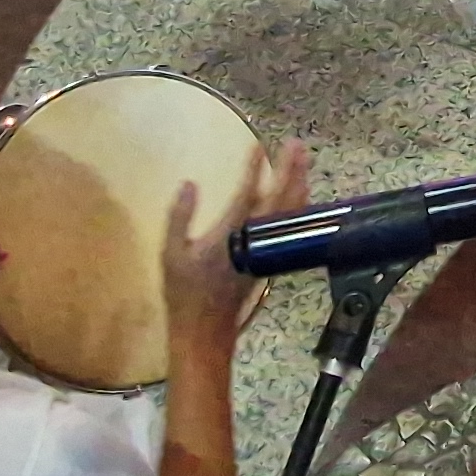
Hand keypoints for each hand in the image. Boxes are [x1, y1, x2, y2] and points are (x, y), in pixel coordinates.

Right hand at [167, 139, 306, 354]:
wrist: (205, 331)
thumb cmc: (184, 292)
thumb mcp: (171, 254)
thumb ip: (180, 217)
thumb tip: (189, 184)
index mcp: (227, 237)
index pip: (245, 196)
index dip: (253, 170)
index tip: (257, 146)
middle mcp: (252, 241)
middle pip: (278, 201)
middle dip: (289, 171)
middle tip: (297, 144)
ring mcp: (265, 251)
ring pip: (289, 214)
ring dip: (298, 184)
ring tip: (304, 160)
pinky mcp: (271, 259)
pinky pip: (288, 227)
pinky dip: (296, 206)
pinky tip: (299, 194)